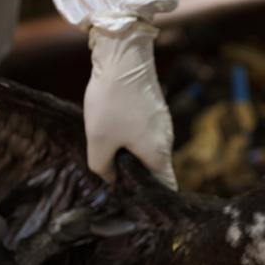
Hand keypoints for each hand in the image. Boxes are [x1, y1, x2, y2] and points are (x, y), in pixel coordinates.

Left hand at [84, 21, 176, 189]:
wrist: (123, 58)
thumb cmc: (112, 103)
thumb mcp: (98, 140)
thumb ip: (102, 168)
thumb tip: (110, 178)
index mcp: (158, 155)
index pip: (166, 188)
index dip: (154, 202)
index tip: (136, 206)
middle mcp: (166, 142)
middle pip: (157, 171)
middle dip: (137, 181)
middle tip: (112, 184)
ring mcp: (162, 124)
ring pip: (150, 152)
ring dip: (132, 158)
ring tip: (109, 159)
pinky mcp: (155, 111)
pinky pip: (146, 135)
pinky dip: (133, 141)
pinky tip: (112, 135)